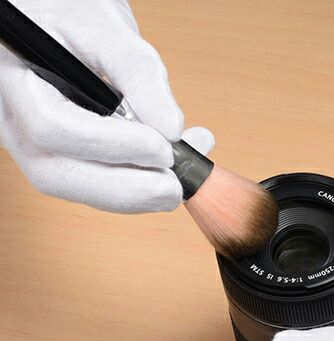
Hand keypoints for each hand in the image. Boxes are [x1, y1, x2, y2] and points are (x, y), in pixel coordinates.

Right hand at [0, 0, 213, 212]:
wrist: (53, 17)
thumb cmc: (66, 12)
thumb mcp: (103, 26)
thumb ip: (137, 73)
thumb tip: (172, 128)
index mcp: (15, 83)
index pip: (55, 129)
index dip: (113, 145)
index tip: (164, 147)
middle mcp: (16, 124)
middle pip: (61, 176)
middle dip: (127, 189)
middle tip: (177, 186)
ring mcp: (36, 146)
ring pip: (80, 189)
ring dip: (137, 193)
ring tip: (182, 176)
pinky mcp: (64, 157)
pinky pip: (96, 183)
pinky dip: (136, 185)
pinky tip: (168, 169)